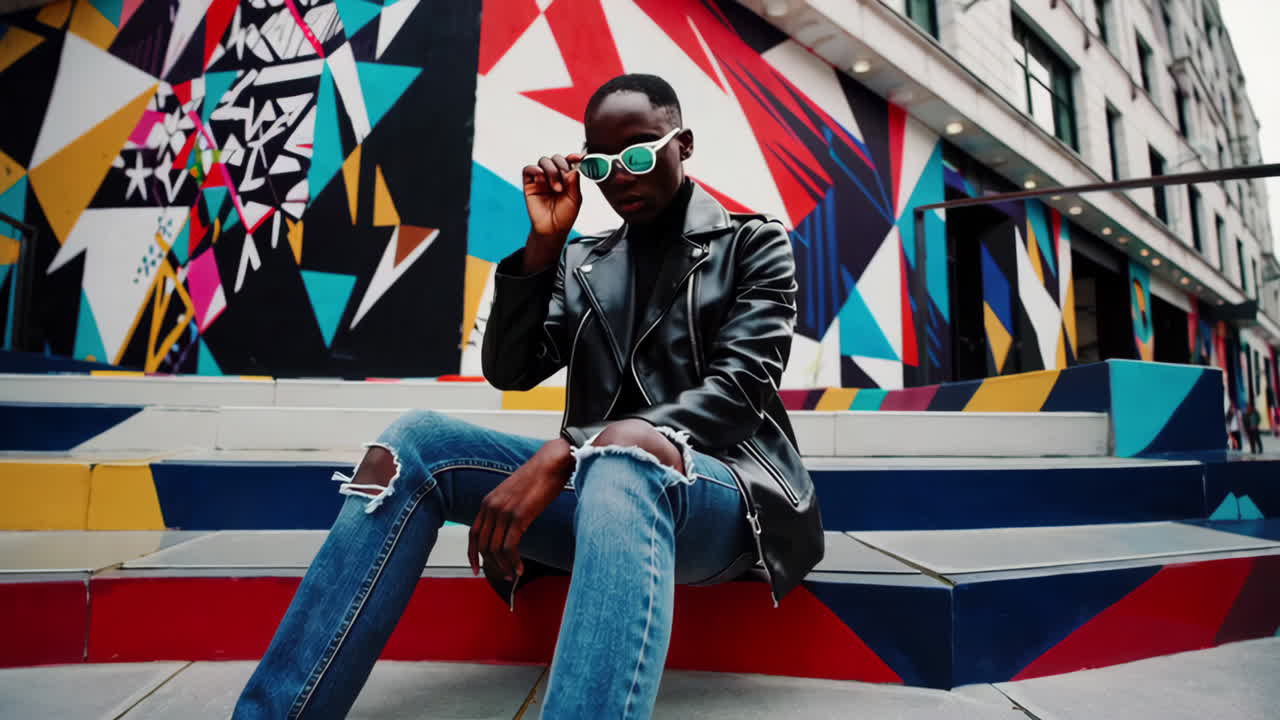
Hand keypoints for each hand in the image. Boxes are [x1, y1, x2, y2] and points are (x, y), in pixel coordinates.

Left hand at [468, 438, 573, 580]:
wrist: (552, 462)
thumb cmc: (539, 476)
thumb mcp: (515, 493)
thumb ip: (507, 508)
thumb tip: (510, 527)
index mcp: (488, 501)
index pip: (473, 533)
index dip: (472, 554)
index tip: (476, 568)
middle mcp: (491, 506)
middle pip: (483, 545)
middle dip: (490, 565)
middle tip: (503, 576)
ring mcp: (503, 511)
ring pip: (495, 549)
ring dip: (503, 566)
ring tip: (513, 574)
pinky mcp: (518, 516)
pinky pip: (510, 547)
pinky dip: (513, 561)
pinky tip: (520, 568)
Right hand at [522, 153, 582, 271]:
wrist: (552, 230)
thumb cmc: (564, 216)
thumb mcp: (575, 199)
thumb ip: (574, 182)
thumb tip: (573, 167)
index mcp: (566, 177)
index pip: (569, 161)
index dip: (573, 157)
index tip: (579, 158)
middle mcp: (554, 175)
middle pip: (556, 158)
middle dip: (562, 166)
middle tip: (565, 179)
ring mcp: (541, 179)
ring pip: (544, 161)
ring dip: (551, 171)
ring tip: (556, 188)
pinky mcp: (529, 184)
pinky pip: (529, 169)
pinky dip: (535, 170)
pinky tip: (541, 179)